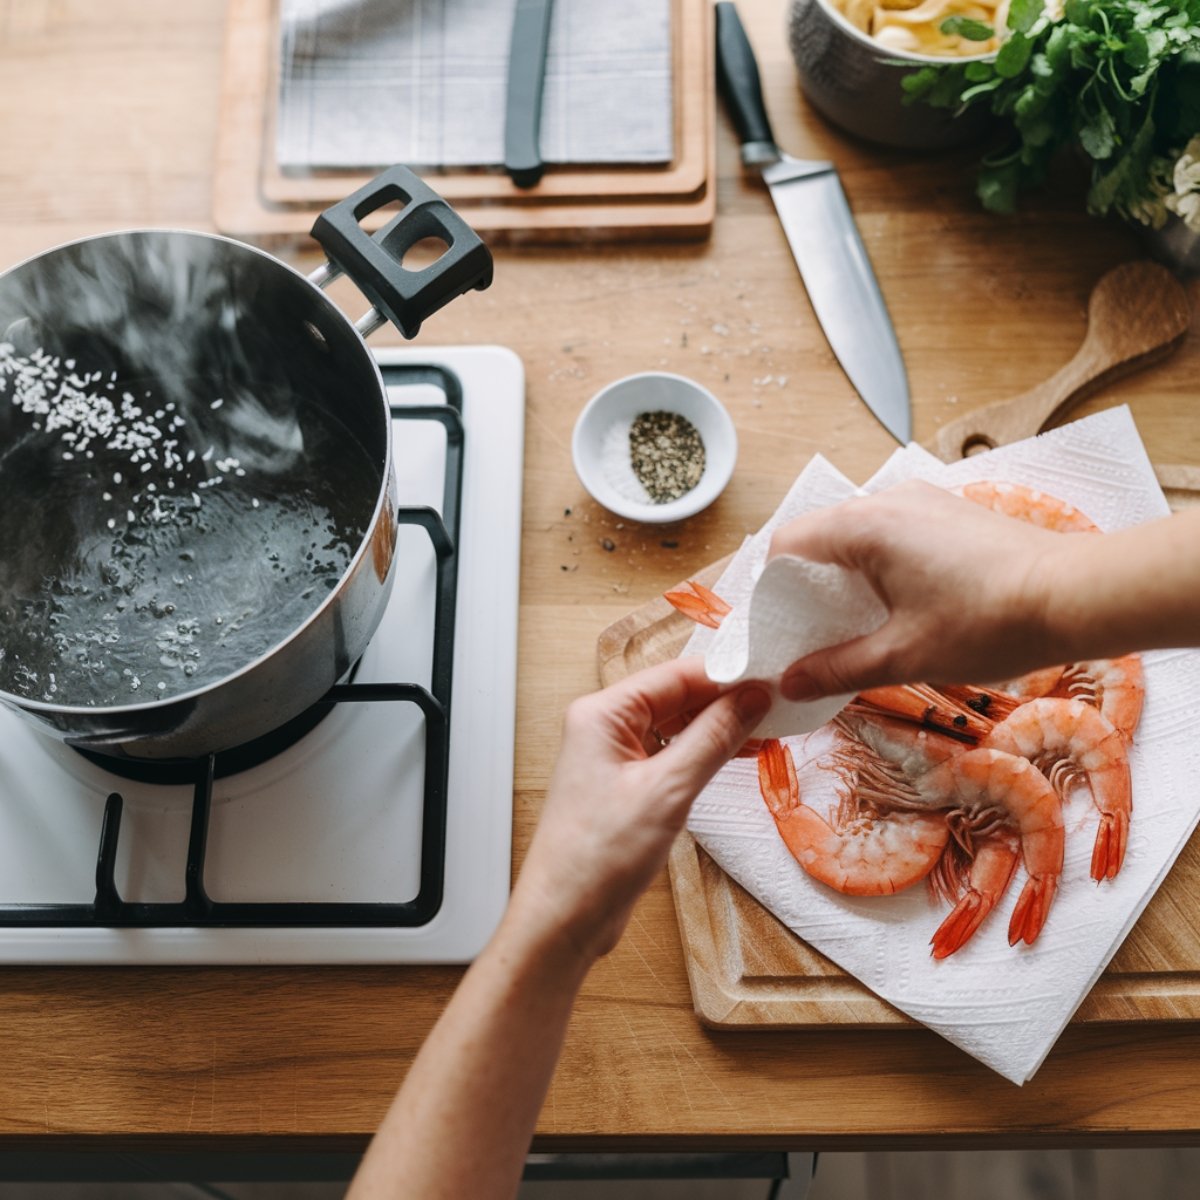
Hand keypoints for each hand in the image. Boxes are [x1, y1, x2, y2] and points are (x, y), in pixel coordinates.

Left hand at [507, 658, 769, 965]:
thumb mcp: (667, 791)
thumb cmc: (597, 857)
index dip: (725, 675)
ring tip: (767, 731)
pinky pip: (672, 754)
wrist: (564, 917)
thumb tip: (750, 699)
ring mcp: (614, 757)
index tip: (770, 679)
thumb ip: (712, 739)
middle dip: (725, 702)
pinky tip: (737, 755)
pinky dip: (704, 754)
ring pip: (677, 726)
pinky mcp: (626, 786)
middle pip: (676, 697)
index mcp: (602, 714)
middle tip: (776, 706)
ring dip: (719, 729)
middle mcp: (605, 728)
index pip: (674, 676)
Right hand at [766, 480, 1068, 698]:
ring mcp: (921, 502)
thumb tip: (789, 682)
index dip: (773, 589)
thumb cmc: (988, 623)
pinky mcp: (948, 512)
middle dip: (807, 587)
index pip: (787, 543)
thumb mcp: (903, 656)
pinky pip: (891, 534)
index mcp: (864, 527)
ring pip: (856, 535)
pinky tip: (897, 606)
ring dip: (845, 578)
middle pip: (819, 537)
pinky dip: (878, 567)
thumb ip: (837, 667)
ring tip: (856, 626)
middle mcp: (887, 500)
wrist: (1077, 596)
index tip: (781, 630)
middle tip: (813, 637)